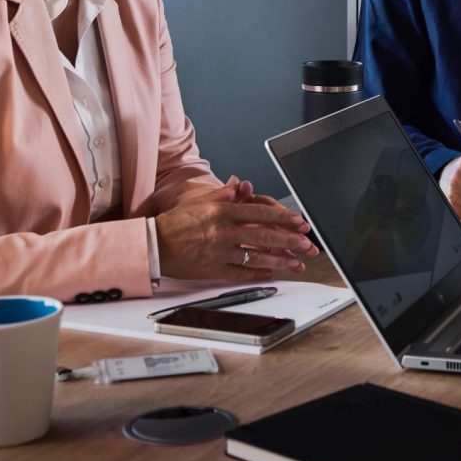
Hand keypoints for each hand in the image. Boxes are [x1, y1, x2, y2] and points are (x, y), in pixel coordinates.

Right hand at [155, 179, 316, 280]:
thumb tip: (242, 187)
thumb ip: (224, 195)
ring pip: (257, 256)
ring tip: (296, 263)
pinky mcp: (214, 269)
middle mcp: (223, 231)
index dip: (282, 217)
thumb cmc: (176, 223)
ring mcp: (220, 252)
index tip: (298, 220)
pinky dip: (258, 273)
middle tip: (305, 243)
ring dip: (279, 260)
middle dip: (288, 240)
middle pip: (263, 235)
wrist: (154, 245)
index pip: (259, 212)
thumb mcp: (200, 202)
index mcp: (221, 212)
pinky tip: (271, 273)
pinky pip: (241, 273)